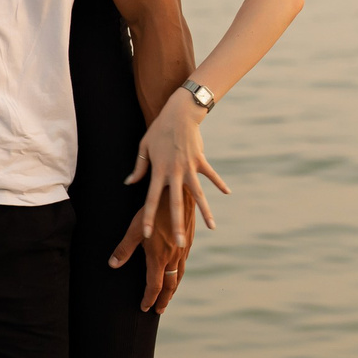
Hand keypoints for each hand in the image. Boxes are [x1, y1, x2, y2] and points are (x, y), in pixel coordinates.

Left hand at [110, 201, 196, 310]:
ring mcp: (182, 251)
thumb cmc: (154, 211)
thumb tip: (113, 264)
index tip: (144, 307)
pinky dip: (179, 274)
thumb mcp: (135, 229)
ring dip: (173, 289)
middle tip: (159, 310)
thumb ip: (124, 248)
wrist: (179, 197)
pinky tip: (176, 272)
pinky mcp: (187, 243)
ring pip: (179, 276)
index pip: (154, 286)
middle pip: (169, 286)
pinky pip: (183, 264)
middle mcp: (173, 258)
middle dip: (163, 300)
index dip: (149, 299)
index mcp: (159, 258)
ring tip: (168, 296)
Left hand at [124, 97, 228, 247]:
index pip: (150, 200)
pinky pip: (211, 175)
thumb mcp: (144, 147)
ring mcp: (189, 168)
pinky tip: (228, 193)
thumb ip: (139, 168)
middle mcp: (174, 173)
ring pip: (198, 195)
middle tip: (180, 244)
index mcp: (158, 172)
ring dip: (205, 212)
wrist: (179, 113)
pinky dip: (219, 183)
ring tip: (212, 227)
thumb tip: (129, 183)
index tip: (148, 234)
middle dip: (177, 225)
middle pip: (175, 204)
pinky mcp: (201, 161)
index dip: (148, 217)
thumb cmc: (159, 130)